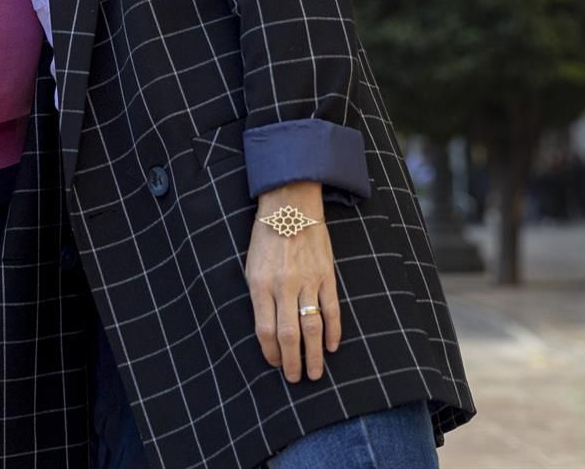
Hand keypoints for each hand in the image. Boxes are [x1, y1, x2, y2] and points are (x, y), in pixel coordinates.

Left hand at [246, 181, 340, 382]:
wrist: (290, 206)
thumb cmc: (266, 239)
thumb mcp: (251, 267)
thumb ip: (259, 298)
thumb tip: (267, 332)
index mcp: (260, 285)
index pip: (265, 330)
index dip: (270, 352)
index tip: (274, 364)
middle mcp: (283, 286)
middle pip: (289, 335)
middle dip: (292, 361)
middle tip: (295, 378)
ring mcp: (307, 281)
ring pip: (312, 327)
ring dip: (314, 354)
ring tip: (315, 373)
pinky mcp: (327, 275)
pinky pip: (332, 310)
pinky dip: (333, 331)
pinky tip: (331, 346)